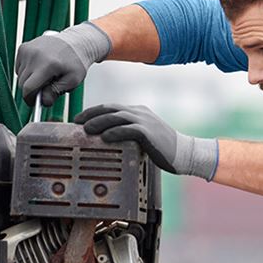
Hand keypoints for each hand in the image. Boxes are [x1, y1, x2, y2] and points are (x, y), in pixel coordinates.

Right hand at [16, 22, 110, 105]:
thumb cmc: (75, 63)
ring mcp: (27, 50)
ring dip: (30, 81)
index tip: (35, 104)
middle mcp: (34, 55)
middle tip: (46, 90)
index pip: (28, 88)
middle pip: (22, 83)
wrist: (75, 42)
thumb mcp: (72, 81)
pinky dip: (27, 72)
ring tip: (46, 77)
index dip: (30, 99)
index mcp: (47, 65)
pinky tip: (40, 69)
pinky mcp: (23, 47)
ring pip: (20, 76)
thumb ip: (55, 92)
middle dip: (32, 91)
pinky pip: (19, 67)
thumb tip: (43, 101)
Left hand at [75, 103, 217, 179]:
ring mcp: (144, 121)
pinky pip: (127, 129)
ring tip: (85, 129)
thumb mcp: (144, 138)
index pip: (111, 107)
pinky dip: (114, 132)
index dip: (94, 111)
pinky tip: (104, 137)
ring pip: (116, 116)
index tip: (80, 119)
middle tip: (76, 122)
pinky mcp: (148, 133)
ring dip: (98, 122)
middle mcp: (140, 113)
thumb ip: (129, 135)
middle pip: (110, 108)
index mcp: (138, 113)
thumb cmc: (164, 150)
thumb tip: (109, 141)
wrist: (186, 154)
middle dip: (91, 114)